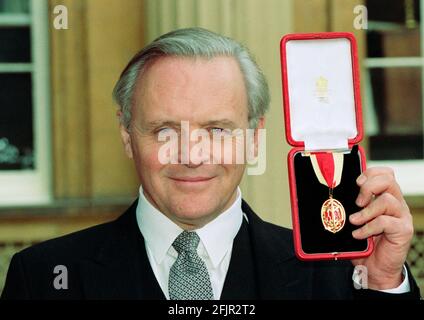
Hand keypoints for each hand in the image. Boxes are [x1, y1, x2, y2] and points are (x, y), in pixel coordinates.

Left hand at [350, 167, 413, 289]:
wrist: (374, 268)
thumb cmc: (362, 243)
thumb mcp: (352, 220)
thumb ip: (347, 206)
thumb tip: (328, 195)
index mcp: (385, 197)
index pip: (385, 173)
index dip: (371, 173)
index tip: (356, 182)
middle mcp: (396, 204)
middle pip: (389, 180)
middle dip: (368, 187)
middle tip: (357, 202)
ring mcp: (401, 217)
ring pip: (387, 200)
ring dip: (366, 211)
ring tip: (354, 221)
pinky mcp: (403, 231)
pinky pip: (386, 222)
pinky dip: (368, 227)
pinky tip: (359, 234)